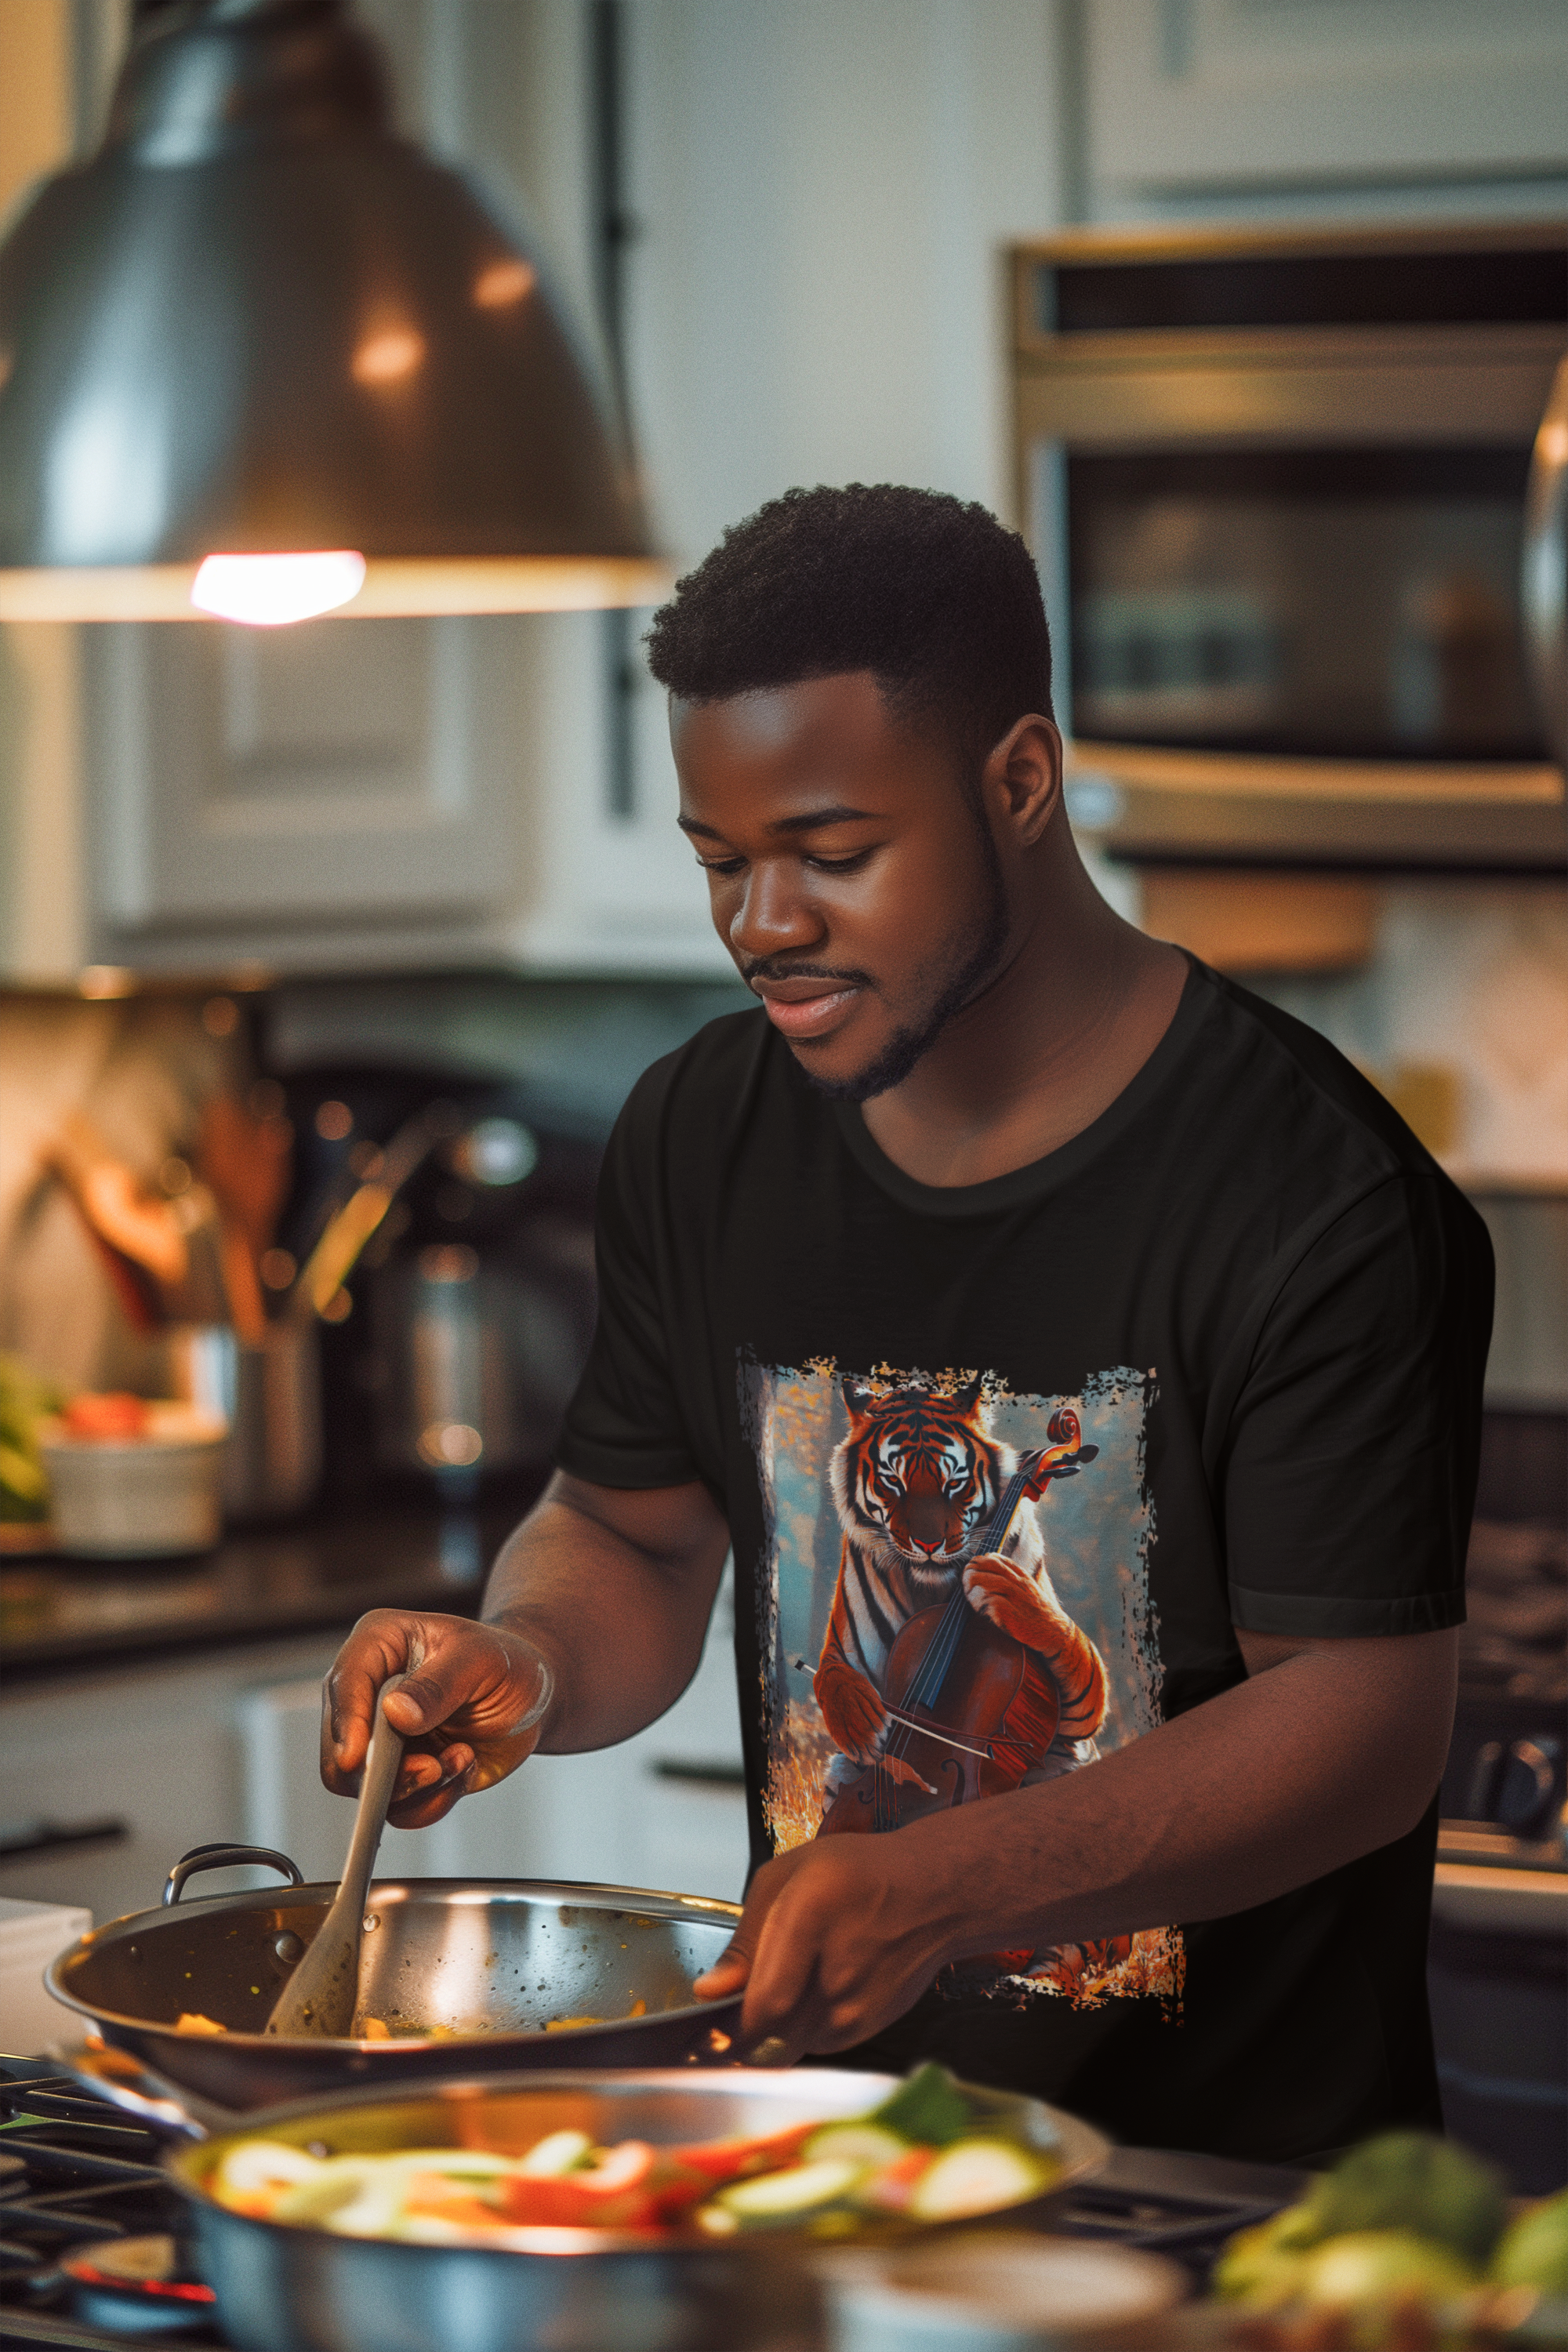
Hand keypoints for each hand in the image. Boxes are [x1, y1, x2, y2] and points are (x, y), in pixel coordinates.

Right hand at [320, 1609, 552, 1828]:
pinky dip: (433, 1799)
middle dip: (386, 1771)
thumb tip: (395, 1714)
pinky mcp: (400, 1773)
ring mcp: (380, 1739)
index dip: (346, 1722)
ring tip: (463, 1757)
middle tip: (433, 1767)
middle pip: (340, 1750)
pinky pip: (399, 1809)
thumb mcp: (482, 1661)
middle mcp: (368, 1693)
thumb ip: (440, 1685)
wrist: (532, 1697)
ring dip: (418, 1786)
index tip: (357, 1757)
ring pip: (366, 1789)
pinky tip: (464, 1766)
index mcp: (378, 1645)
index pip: (345, 1683)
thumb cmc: (506, 1663)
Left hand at [691, 1833, 956, 2060]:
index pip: (762, 2003)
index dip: (728, 2022)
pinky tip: (816, 1988)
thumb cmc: (859, 1873)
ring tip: (789, 1980)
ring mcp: (857, 2009)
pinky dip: (803, 2026)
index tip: (709, 2019)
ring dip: (775, 2025)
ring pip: (790, 2044)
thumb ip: (744, 1937)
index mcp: (809, 1918)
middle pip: (769, 2033)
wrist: (934, 1894)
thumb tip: (711, 1990)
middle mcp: (837, 1973)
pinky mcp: (868, 2029)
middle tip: (738, 2000)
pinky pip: (817, 2044)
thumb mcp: (787, 1876)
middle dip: (743, 2024)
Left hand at [814, 1653, 890, 1766]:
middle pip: (863, 1736)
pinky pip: (878, 1709)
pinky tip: (887, 1726)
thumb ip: (843, 1735)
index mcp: (835, 1720)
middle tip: (879, 1755)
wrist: (831, 1675)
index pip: (849, 1744)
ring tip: (883, 1742)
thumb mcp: (832, 1720)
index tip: (867, 1761)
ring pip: (872, 1723)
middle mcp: (846, 1711)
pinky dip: (884, 1720)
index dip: (860, 1755)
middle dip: (873, 1749)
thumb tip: (856, 1756)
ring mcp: (857, 1700)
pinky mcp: (866, 1691)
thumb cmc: (833, 1703)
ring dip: (880, 1736)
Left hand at [962, 1551, 1049, 1645]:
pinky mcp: (1013, 1615)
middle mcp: (1020, 1584)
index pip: (998, 1559)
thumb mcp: (1028, 1591)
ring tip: (968, 1592)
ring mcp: (1017, 1599)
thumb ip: (1012, 1580)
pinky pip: (992, 1603)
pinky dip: (981, 1602)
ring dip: (973, 1585)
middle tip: (965, 1578)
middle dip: (973, 1570)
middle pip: (991, 1567)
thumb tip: (987, 1571)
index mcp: (1023, 1577)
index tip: (973, 1567)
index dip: (981, 1561)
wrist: (1055, 1633)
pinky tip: (977, 1607)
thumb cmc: (1037, 1613)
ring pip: (990, 1582)